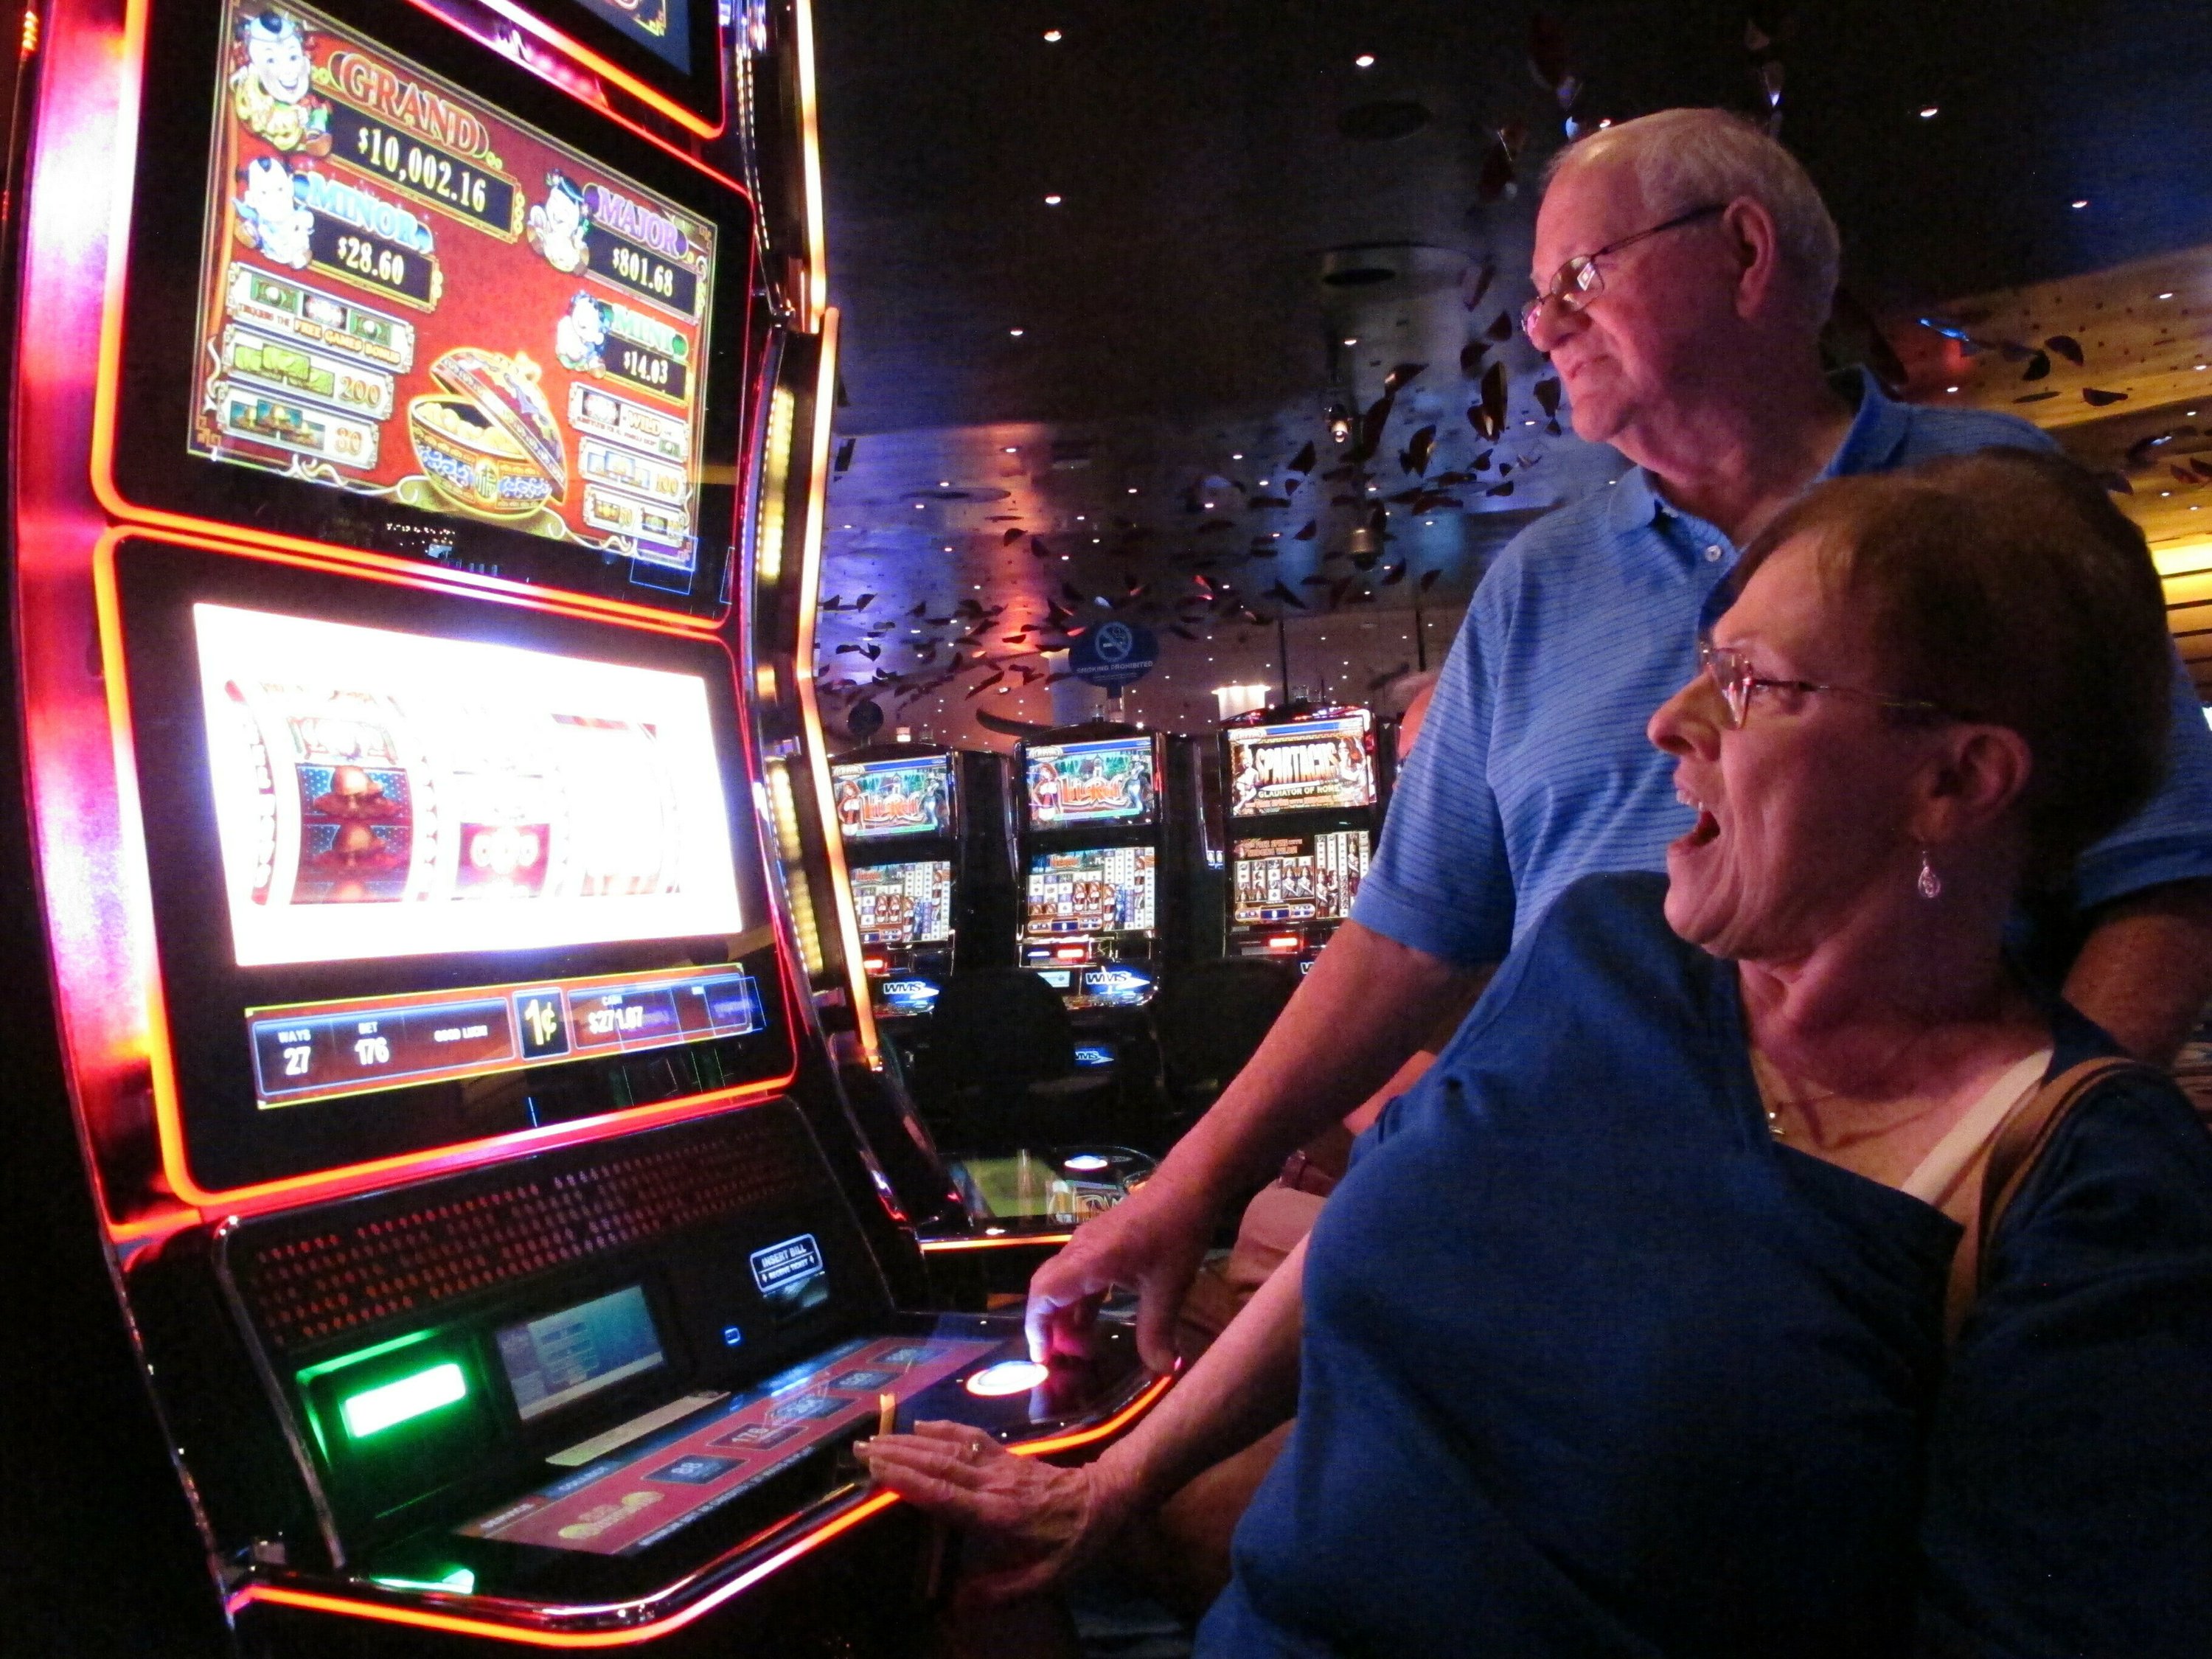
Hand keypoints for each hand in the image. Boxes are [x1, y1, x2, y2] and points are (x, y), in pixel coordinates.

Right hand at [854, 1421, 1136, 1602]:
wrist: (1110, 1498)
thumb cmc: (1077, 1542)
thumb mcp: (1048, 1578)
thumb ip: (1002, 1589)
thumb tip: (957, 1602)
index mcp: (999, 1513)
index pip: (946, 1495)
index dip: (910, 1482)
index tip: (877, 1472)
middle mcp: (994, 1483)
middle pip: (938, 1465)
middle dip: (897, 1456)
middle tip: (860, 1450)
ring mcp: (1000, 1465)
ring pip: (949, 1448)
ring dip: (911, 1440)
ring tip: (877, 1436)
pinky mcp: (1008, 1456)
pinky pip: (971, 1438)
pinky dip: (944, 1428)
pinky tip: (922, 1424)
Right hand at [1026, 1175, 1217, 1370]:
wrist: (1190, 1185)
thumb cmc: (1177, 1232)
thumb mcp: (1169, 1288)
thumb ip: (1158, 1332)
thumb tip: (1162, 1372)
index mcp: (1088, 1260)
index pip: (1043, 1295)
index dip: (1037, 1328)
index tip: (1044, 1359)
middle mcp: (1080, 1250)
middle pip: (1046, 1290)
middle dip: (1050, 1327)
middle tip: (1065, 1362)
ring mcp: (1089, 1243)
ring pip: (1063, 1284)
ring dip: (1068, 1316)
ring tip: (1084, 1350)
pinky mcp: (1102, 1242)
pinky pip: (1079, 1276)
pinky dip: (1081, 1302)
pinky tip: (1098, 1321)